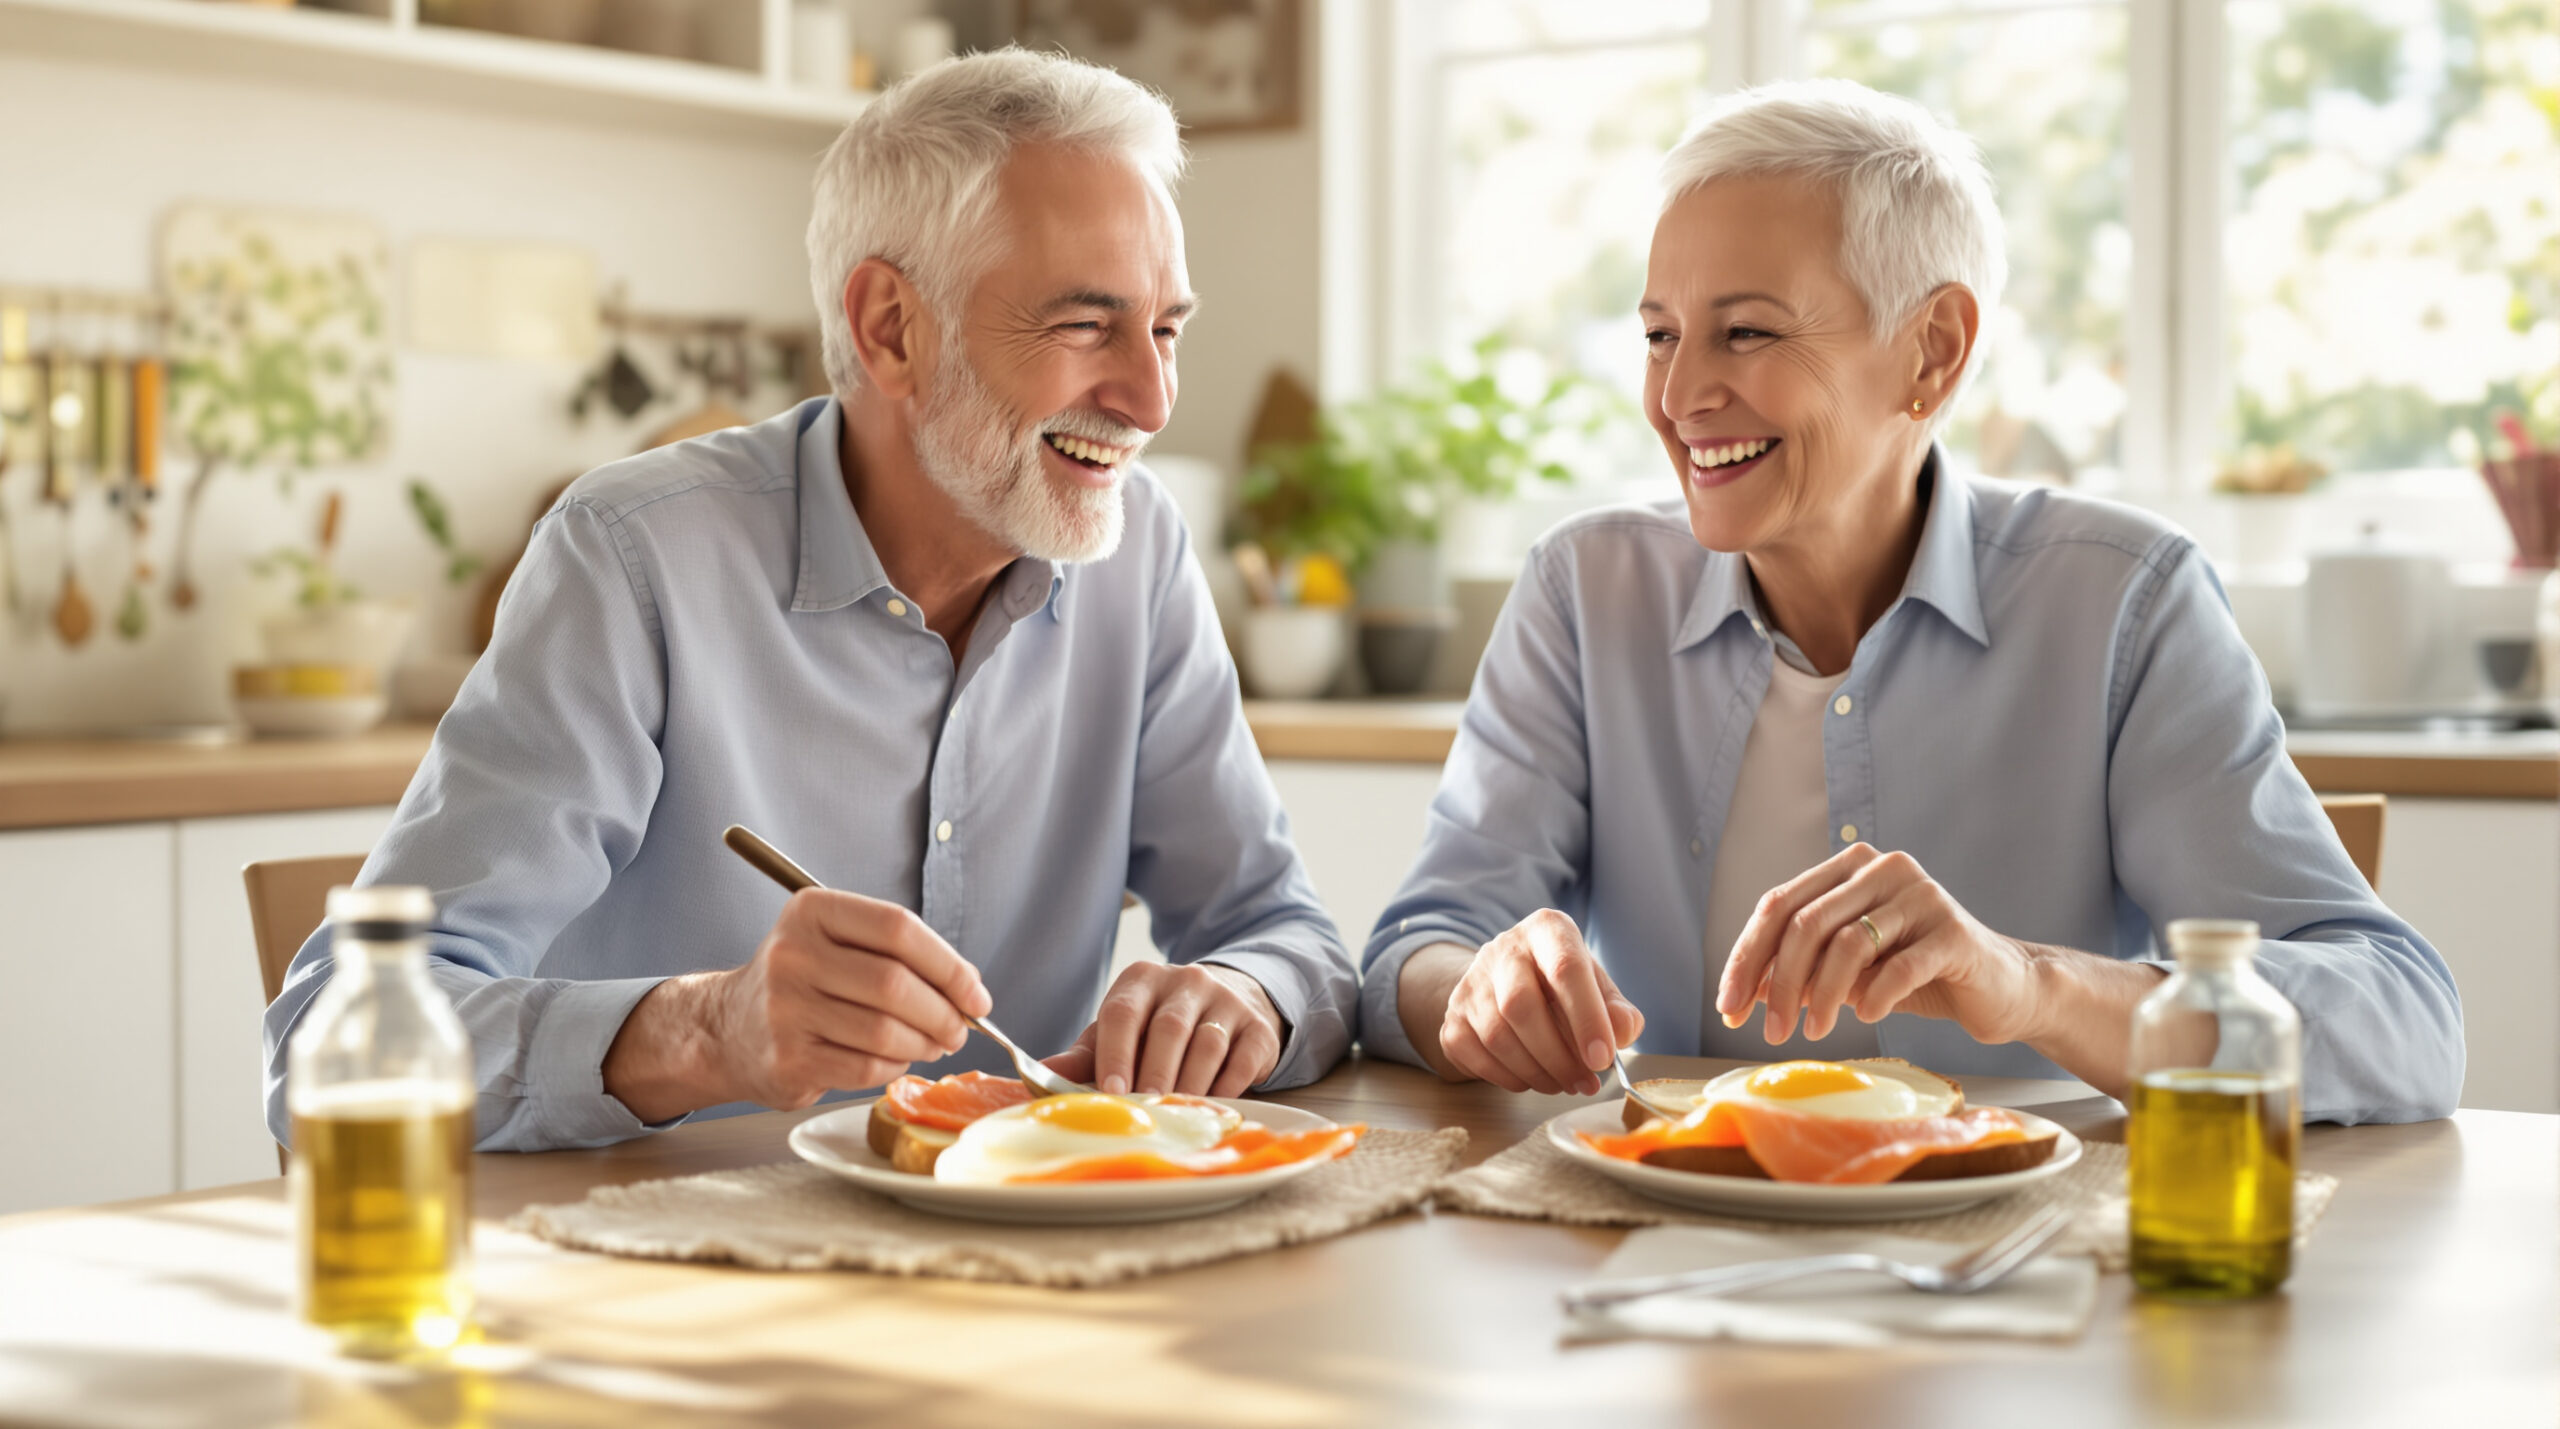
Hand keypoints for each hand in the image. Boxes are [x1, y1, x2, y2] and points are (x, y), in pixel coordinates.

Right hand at [607, 887, 991, 1118]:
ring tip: (933, 1044)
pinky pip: (866, 1068)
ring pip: (885, 1032)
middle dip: (944, 1012)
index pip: (899, 928)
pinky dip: (895, 1067)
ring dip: (924, 1044)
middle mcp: (793, 955)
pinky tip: (896, 1060)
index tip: (976, 993)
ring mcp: (785, 1010)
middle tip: (960, 1028)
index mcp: (812, 912)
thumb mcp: (838, 943)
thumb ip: (899, 954)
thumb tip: (969, 989)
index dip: (949, 964)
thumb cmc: (803, 982)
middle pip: (895, 984)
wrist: (727, 1029)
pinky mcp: (787, 1060)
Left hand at [1042, 963, 1282, 1096]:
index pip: (1123, 1012)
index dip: (1115, 1053)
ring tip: (1176, 1114)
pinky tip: (1212, 1108)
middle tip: (1145, 1108)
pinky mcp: (1259, 1028)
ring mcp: (1227, 1001)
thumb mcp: (1121, 1031)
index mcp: (1142, 979)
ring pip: (1208, 1043)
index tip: (1112, 1091)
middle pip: (1169, 1028)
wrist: (1230, 1003)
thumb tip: (1036, 1074)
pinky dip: (1227, 1087)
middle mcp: (1186, 981)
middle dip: (1155, 1073)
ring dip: (1191, 1084)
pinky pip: (1243, 1059)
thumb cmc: (1160, 1027)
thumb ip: (1085, 1054)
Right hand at [1437, 909, 1643, 1095]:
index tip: (1602, 1058)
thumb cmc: (1562, 985)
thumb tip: (1624, 1031)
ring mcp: (1471, 983)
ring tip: (1565, 1083)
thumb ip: (1617, 1009)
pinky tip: (1533, 1079)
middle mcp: (1503, 948)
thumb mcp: (1597, 987)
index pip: (1566, 969)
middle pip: (1521, 1006)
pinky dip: (1509, 1078)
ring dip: (1537, 1073)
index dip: (1587, 1018)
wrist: (1507, 983)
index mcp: (1547, 930)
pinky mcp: (1453, 1017)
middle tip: (1586, 1082)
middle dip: (1558, 1056)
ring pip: (1497, 1036)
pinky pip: (1476, 1056)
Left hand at [1715, 844, 2039, 1046]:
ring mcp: (1921, 896)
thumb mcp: (1850, 970)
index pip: (1778, 904)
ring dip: (1821, 997)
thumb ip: (1804, 967)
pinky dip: (1873, 998)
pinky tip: (1867, 1018)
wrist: (2000, 989)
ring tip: (1813, 1033)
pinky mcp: (1953, 932)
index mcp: (1851, 867)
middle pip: (1805, 922)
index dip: (1747, 957)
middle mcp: (1883, 869)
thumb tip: (1747, 992)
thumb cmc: (1918, 976)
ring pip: (1846, 944)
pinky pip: (1897, 967)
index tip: (1728, 1006)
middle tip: (1768, 1030)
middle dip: (1776, 982)